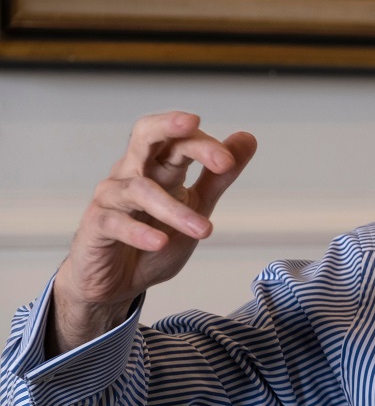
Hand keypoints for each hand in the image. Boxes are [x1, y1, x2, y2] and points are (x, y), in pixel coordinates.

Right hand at [47, 111, 257, 355]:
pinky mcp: (96, 226)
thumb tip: (248, 138)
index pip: (178, 140)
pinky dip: (139, 232)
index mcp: (159, 165)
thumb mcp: (197, 205)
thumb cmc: (156, 237)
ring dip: (174, 209)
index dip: (202, 143)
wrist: (118, 282)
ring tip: (204, 230)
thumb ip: (219, 175)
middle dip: (167, 126)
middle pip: (144, 136)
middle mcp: (132, 173)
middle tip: (194, 123)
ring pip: (139, 188)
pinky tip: (161, 242)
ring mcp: (111, 197)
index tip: (228, 160)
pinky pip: (115, 223)